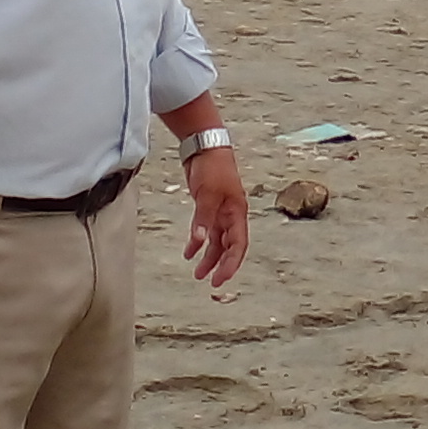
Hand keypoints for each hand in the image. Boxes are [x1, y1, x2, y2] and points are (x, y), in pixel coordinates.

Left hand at [182, 148, 248, 286]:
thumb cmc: (213, 167)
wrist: (205, 146)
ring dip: (208, 256)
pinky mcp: (208, 207)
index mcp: (237, 213)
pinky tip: (189, 252)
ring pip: (216, 241)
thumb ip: (203, 219)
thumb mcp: (207, 194)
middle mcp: (231, 215)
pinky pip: (205, 230)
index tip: (220, 279)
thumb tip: (199, 240)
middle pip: (228, 247)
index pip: (238, 245)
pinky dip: (198, 242)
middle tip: (210, 282)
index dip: (231, 264)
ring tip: (197, 273)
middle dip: (220, 265)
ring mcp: (220, 211)